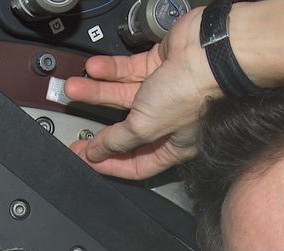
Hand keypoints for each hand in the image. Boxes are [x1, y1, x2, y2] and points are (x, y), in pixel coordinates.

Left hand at [63, 7, 219, 178]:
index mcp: (172, 146)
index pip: (136, 164)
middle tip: (76, 132)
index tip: (87, 161)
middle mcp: (168, 121)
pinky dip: (110, 69)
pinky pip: (128, 70)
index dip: (110, 164)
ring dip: (96, 93)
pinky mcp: (159, 65)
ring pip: (123, 96)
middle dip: (98, 131)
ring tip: (73, 89)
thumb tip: (97, 152)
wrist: (209, 53)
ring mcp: (163, 91)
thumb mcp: (145, 127)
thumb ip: (118, 140)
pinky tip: (93, 69)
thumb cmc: (191, 95)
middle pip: (126, 131)